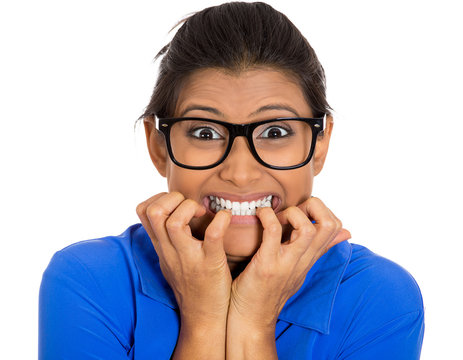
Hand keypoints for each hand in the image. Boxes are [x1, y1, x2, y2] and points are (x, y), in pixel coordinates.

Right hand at [136, 192, 232, 327]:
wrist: (203, 319)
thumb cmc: (191, 286)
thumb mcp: (170, 261)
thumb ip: (167, 239)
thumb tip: (170, 213)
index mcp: (161, 247)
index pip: (143, 211)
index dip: (159, 197)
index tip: (177, 203)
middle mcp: (170, 251)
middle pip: (154, 213)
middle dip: (172, 198)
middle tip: (191, 206)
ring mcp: (189, 258)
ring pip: (174, 223)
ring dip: (190, 208)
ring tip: (203, 213)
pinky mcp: (211, 265)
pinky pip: (213, 236)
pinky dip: (221, 220)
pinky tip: (225, 218)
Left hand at [228, 196, 349, 330]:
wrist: (250, 322)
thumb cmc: (267, 292)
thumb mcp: (298, 269)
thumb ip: (317, 250)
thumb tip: (346, 232)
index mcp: (309, 259)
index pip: (335, 227)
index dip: (321, 210)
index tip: (300, 212)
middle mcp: (303, 261)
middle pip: (330, 225)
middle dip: (313, 205)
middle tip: (292, 210)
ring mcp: (287, 264)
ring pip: (308, 229)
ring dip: (293, 213)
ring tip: (277, 216)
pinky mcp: (267, 265)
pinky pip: (272, 231)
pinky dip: (267, 216)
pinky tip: (259, 215)